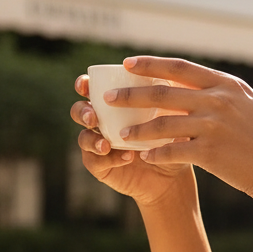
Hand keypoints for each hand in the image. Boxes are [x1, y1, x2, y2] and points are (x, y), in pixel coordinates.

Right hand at [71, 70, 189, 208]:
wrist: (173, 173)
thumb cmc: (172, 139)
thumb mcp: (172, 118)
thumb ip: (166, 100)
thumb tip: (172, 79)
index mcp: (113, 105)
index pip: (91, 90)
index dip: (83, 85)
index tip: (85, 85)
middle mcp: (101, 122)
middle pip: (79, 111)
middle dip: (82, 112)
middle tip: (93, 117)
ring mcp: (98, 145)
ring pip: (83, 138)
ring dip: (92, 140)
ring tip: (106, 145)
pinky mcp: (101, 167)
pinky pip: (95, 161)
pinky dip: (110, 158)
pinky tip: (127, 157)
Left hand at [82, 56, 252, 213]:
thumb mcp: (248, 107)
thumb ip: (220, 95)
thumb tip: (191, 89)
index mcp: (226, 85)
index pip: (180, 67)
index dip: (151, 64)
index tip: (128, 64)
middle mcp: (218, 101)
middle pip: (163, 93)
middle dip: (131, 94)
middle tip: (108, 98)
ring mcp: (214, 126)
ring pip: (163, 124)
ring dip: (137, 129)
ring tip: (120, 133)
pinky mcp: (211, 153)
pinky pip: (173, 151)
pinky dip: (156, 154)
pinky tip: (144, 157)